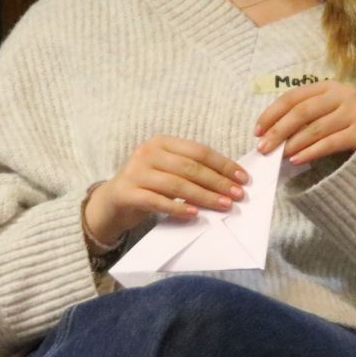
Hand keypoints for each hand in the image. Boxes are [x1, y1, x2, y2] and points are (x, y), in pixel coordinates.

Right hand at [85, 136, 248, 242]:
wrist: (112, 202)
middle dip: (217, 181)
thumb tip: (230, 180)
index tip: (242, 178)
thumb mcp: (169, 171)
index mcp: (162, 142)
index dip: (223, 164)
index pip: (198, 151)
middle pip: (189, 167)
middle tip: (237, 194)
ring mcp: (135, 172)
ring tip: (223, 205)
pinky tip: (194, 214)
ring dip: (203, 196)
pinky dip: (177, 207)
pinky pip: (156, 201)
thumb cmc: (149, 185)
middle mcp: (147, 152)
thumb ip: (192, 170)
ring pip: (176, 184)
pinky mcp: (127, 192)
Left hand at [255, 81, 355, 164]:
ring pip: (315, 128)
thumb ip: (305, 115)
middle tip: (263, 147)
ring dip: (293, 143)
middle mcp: (343, 96)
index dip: (272, 113)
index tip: (257, 130)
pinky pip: (330, 143)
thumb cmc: (347, 122)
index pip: (293, 97)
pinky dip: (311, 152)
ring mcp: (354, 113)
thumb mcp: (328, 109)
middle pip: (302, 112)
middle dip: (279, 130)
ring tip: (279, 155)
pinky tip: (297, 160)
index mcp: (329, 86)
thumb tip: (270, 134)